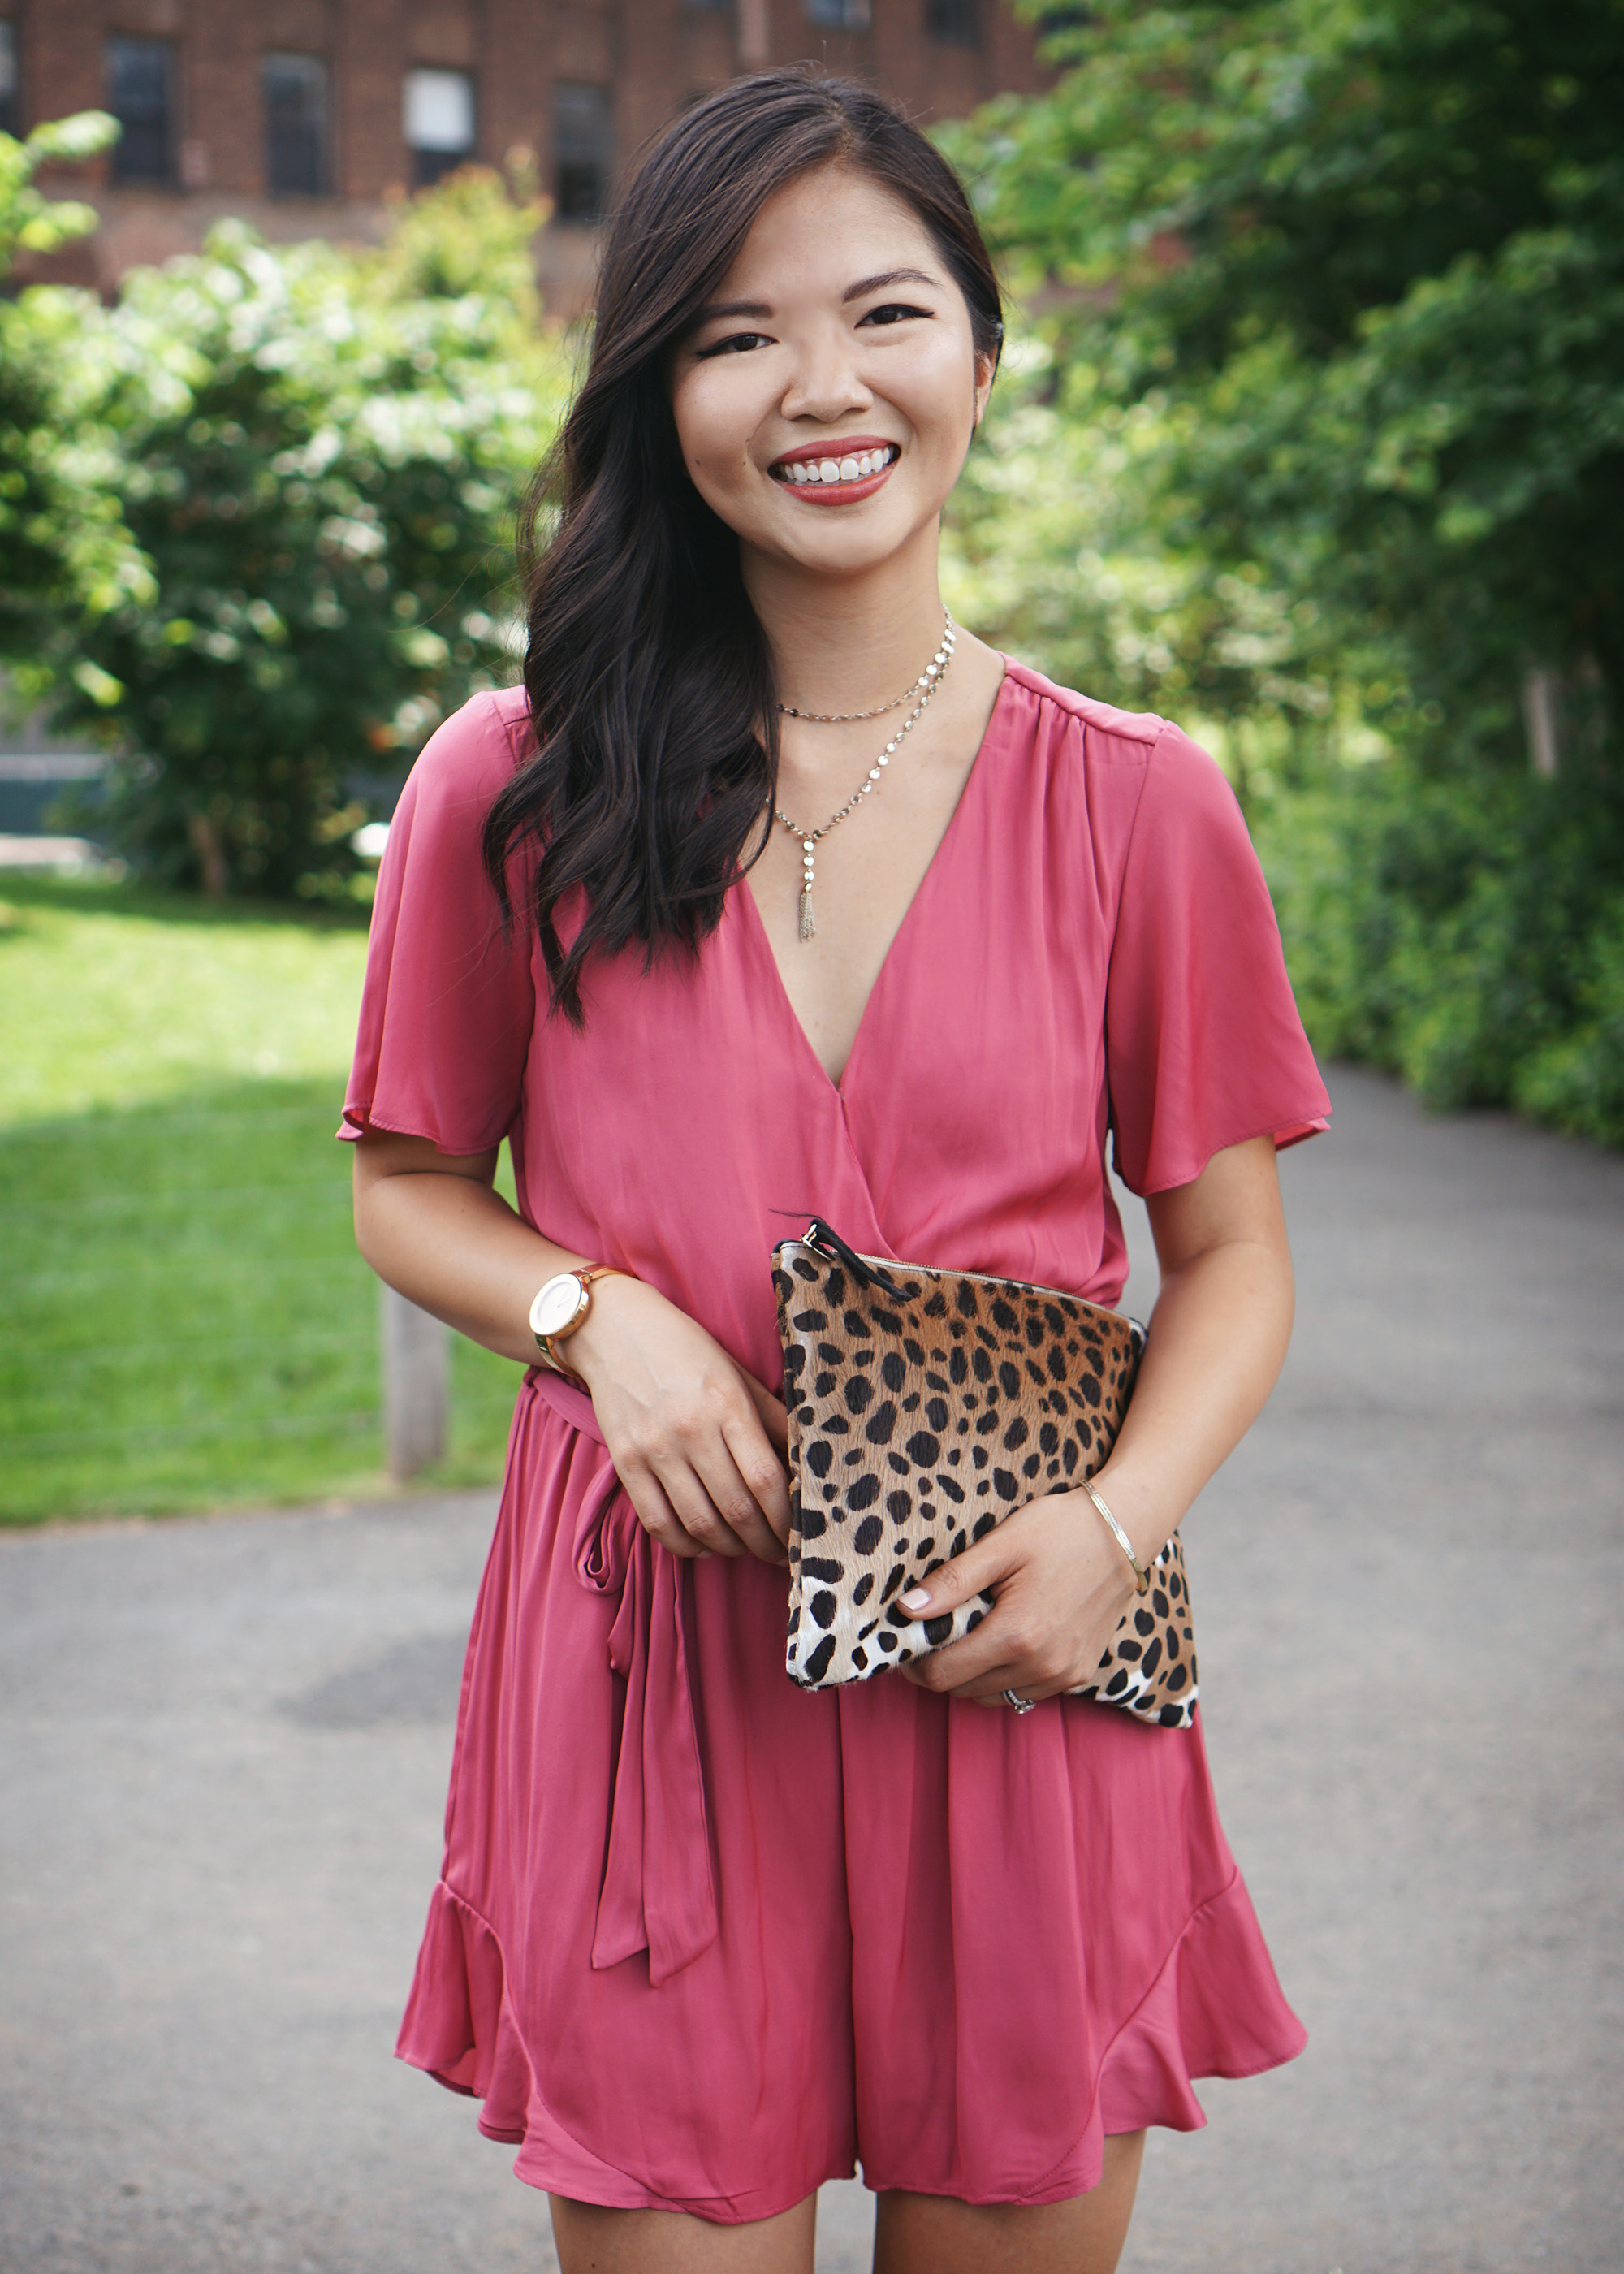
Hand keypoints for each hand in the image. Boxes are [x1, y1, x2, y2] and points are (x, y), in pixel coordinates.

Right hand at [565, 1275, 791, 1563]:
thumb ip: (772, 1419)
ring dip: (729, 1549)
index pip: (766, 1478)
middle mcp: (690, 1428)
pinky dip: (685, 1546)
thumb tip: (806, 1465)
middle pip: (737, 1509)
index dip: (787, 1517)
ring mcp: (653, 1448)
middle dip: (764, 1542)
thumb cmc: (685, 1350)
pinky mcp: (625, 1462)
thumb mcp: (738, 1374)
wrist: (613, 1329)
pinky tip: (704, 1544)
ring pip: (699, 1524)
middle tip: (777, 1552)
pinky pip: (657, 1522)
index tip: (799, 1532)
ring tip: (745, 1547)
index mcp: (726, 1403)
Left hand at [896, 1486, 1142, 1705]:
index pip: (943, 1675)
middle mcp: (1041, 1666)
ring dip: (973, 1676)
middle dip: (942, 1667)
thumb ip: (952, 1582)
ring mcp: (1064, 1675)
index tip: (910, 1641)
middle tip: (937, 1634)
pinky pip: (1025, 1692)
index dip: (917, 1663)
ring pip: (994, 1697)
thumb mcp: (1000, 1546)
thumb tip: (907, 1610)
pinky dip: (1006, 1677)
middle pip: (964, 1691)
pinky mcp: (1079, 1674)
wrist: (1123, 1532)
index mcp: (1016, 1635)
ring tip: (971, 1636)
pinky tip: (1005, 1643)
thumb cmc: (1059, 1530)